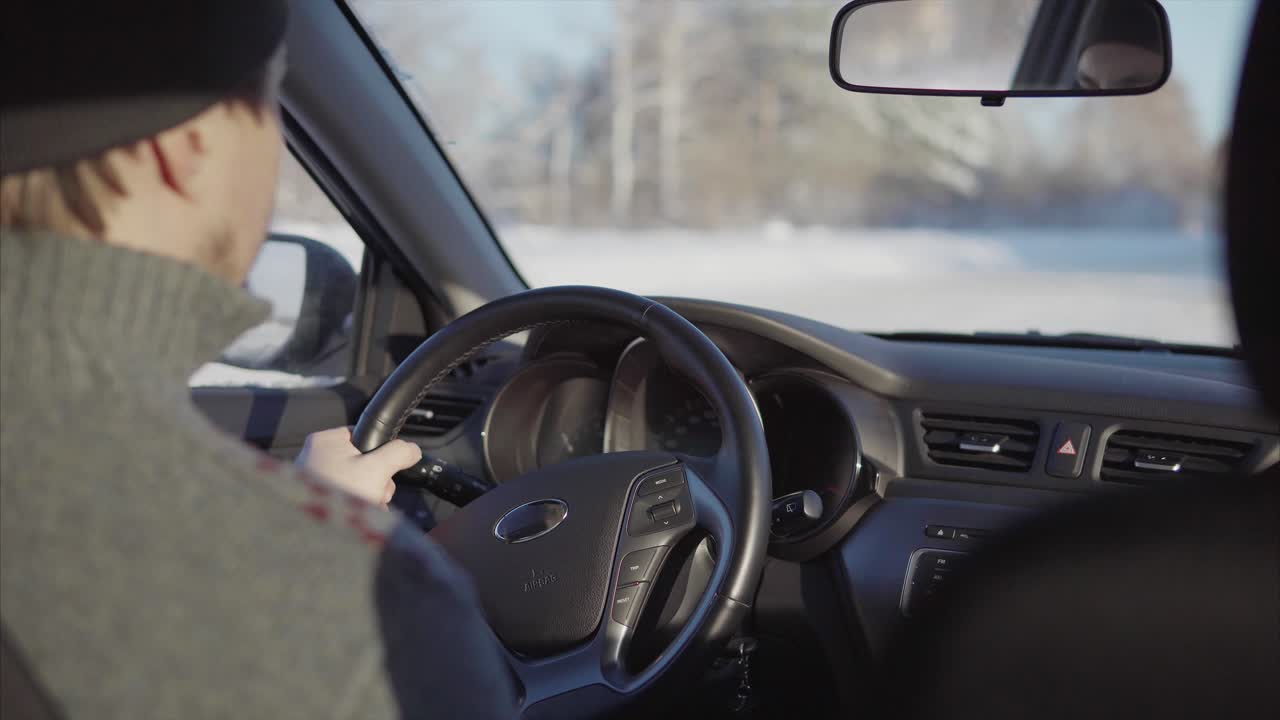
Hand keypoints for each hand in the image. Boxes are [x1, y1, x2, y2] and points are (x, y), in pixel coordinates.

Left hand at [296, 427, 421, 506]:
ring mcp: (314, 480)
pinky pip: (344, 497)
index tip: (385, 467)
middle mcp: (315, 458)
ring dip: (369, 496)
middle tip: (375, 492)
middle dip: (377, 481)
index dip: (380, 451)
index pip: (363, 435)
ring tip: (366, 507)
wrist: (311, 534)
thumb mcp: (377, 469)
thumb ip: (398, 453)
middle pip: (362, 461)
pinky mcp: (316, 500)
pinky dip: (355, 506)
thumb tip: (412, 450)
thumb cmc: (337, 495)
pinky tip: (357, 516)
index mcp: (325, 441)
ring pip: (356, 482)